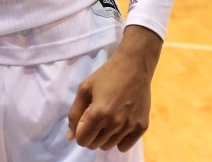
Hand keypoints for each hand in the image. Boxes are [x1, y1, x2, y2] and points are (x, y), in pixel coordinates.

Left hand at [67, 25, 160, 150]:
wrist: (134, 66)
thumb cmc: (106, 75)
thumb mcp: (85, 89)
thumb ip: (74, 113)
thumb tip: (70, 137)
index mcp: (98, 113)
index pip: (83, 140)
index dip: (80, 132)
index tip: (84, 122)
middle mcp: (114, 123)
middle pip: (95, 145)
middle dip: (91, 134)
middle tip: (96, 118)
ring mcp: (129, 126)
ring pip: (109, 146)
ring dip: (105, 136)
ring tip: (108, 119)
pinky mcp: (141, 127)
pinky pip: (124, 146)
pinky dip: (119, 139)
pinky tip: (119, 125)